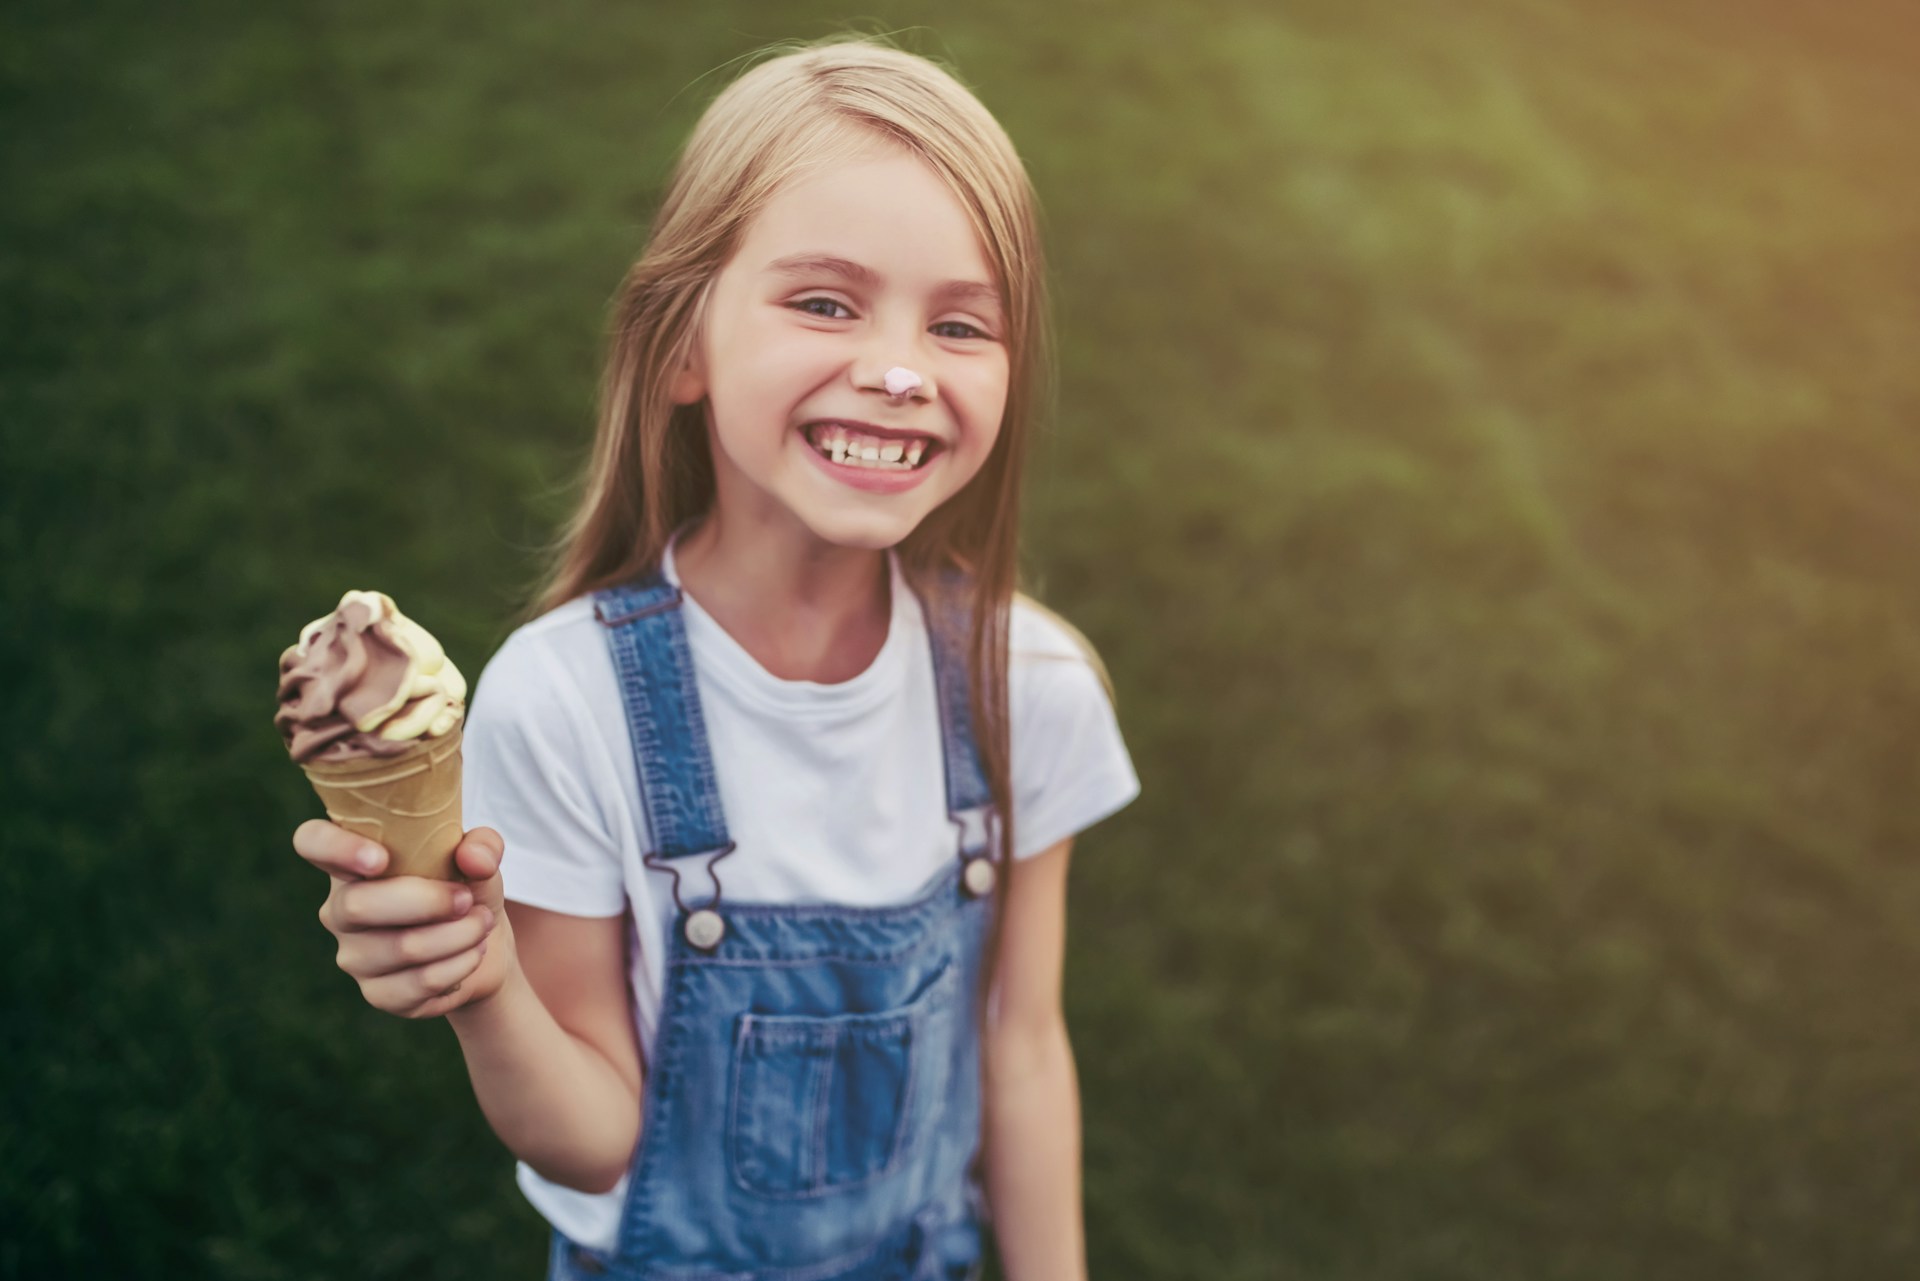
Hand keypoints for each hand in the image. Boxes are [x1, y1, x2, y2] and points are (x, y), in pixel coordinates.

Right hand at [294, 821, 517, 1018]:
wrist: (482, 944)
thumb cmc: (466, 887)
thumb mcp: (479, 857)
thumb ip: (482, 846)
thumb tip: (473, 859)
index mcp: (353, 861)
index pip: (312, 841)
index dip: (335, 848)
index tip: (379, 859)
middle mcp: (340, 908)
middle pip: (357, 906)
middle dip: (427, 902)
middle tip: (467, 899)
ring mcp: (354, 955)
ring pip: (401, 947)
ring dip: (458, 935)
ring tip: (481, 923)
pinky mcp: (377, 993)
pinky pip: (419, 982)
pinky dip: (461, 963)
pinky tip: (474, 951)